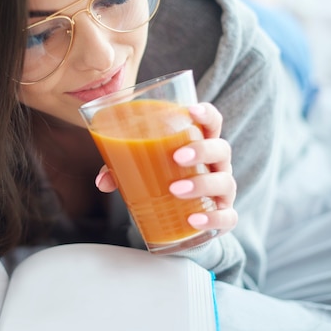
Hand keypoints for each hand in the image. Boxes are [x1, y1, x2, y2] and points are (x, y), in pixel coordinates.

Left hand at [95, 102, 237, 234]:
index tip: (191, 110)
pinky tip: (193, 220)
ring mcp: (222, 191)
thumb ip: (121, 170)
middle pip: (221, 149)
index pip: (212, 122)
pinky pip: (228, 217)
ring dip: (202, 184)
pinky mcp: (223, 216)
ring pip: (225, 182)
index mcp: (200, 145)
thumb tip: (102, 181)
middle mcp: (216, 165)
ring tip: (175, 189)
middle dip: (202, 150)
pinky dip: (213, 218)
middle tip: (177, 157)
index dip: (207, 114)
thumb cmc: (163, 182)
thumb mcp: (141, 171)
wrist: (180, 219)